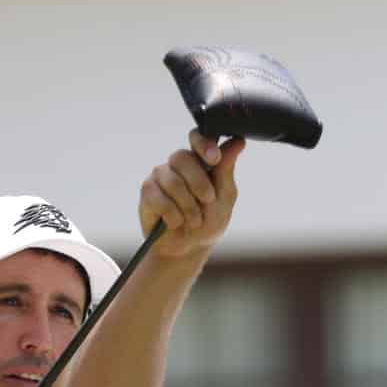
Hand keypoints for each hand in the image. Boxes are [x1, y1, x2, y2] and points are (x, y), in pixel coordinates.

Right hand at [140, 132, 244, 259]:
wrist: (189, 248)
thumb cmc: (209, 221)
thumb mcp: (224, 198)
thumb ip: (226, 170)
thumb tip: (238, 141)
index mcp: (199, 161)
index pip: (197, 138)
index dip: (203, 145)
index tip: (214, 159)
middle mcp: (178, 164)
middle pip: (183, 158)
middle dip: (199, 184)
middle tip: (208, 201)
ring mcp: (161, 176)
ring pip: (172, 181)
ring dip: (188, 207)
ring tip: (193, 220)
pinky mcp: (147, 192)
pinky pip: (158, 198)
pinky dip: (172, 215)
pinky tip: (175, 222)